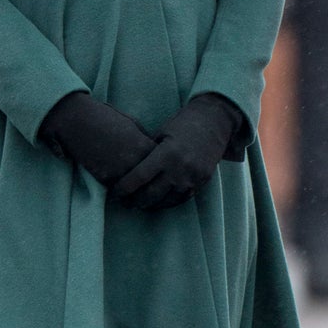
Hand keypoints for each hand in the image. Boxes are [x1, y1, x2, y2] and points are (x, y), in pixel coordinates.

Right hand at [39, 91, 155, 185]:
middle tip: (151, 193)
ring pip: (136, 192)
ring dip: (136, 196)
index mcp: (143, 144)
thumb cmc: (104, 116)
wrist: (77, 119)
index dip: (160, 170)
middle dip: (151, 187)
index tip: (158, 174)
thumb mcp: (130, 123)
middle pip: (151, 183)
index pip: (162, 166)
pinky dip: (120, 194)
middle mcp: (134, 160)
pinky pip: (118, 192)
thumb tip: (152, 149)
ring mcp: (120, 170)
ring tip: (137, 199)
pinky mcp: (105, 177)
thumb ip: (143, 138)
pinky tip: (121, 195)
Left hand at [113, 93, 243, 210]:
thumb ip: (149, 152)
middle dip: (135, 201)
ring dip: (151, 205)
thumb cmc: (182, 123)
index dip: (124, 188)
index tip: (114, 192)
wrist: (214, 122)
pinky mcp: (201, 182)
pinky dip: (168, 202)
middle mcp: (179, 168)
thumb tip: (129, 168)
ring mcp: (192, 178)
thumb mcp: (162, 134)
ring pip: (166, 201)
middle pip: (151, 194)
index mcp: (166, 153)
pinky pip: (182, 199)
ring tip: (138, 204)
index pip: (140, 177)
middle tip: (124, 202)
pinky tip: (158, 202)